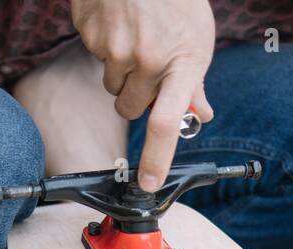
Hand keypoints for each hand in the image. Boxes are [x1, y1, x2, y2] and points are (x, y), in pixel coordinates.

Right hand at [72, 0, 215, 191]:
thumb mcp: (197, 37)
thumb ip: (193, 80)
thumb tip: (202, 113)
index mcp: (181, 63)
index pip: (166, 123)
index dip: (157, 158)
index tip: (149, 183)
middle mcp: (148, 60)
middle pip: (131, 108)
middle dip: (137, 95)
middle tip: (148, 64)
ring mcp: (116, 49)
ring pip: (111, 85)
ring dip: (121, 70)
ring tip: (135, 36)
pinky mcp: (91, 35)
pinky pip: (95, 57)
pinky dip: (105, 45)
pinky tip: (118, 22)